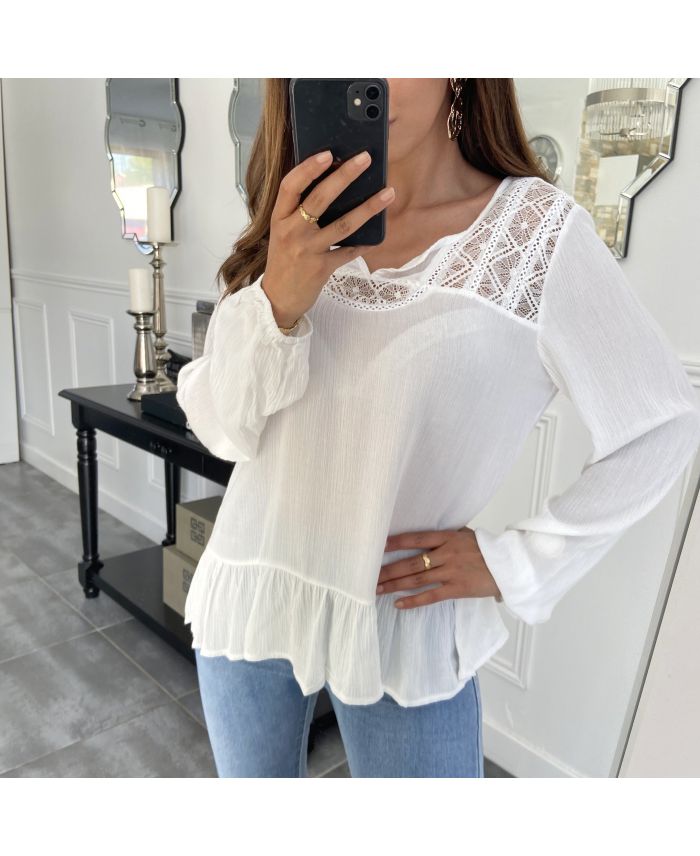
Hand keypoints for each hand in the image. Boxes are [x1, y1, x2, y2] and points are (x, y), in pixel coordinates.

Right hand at [262, 149, 395, 325]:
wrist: (278, 298)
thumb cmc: (283, 261)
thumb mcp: (282, 232)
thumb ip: (298, 212)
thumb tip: (329, 184)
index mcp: (280, 218)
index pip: (291, 186)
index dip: (308, 168)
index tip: (328, 153)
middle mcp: (292, 232)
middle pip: (320, 198)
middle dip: (345, 176)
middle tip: (365, 159)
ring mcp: (308, 250)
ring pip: (343, 224)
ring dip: (368, 208)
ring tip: (388, 193)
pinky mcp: (322, 268)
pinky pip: (349, 251)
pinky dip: (364, 243)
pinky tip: (378, 235)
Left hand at [377, 526, 502, 609]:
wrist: (510, 565)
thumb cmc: (487, 549)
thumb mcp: (466, 535)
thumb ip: (446, 536)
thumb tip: (425, 537)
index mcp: (448, 537)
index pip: (417, 538)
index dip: (397, 542)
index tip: (379, 546)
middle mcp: (447, 554)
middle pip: (412, 562)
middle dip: (388, 569)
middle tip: (369, 574)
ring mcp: (452, 572)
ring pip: (417, 579)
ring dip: (395, 585)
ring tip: (376, 589)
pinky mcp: (457, 589)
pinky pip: (431, 596)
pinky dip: (413, 600)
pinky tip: (398, 603)